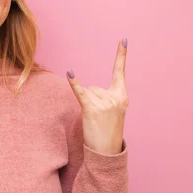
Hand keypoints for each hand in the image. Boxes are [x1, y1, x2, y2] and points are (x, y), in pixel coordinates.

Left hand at [67, 38, 128, 154]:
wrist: (107, 153)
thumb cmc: (108, 131)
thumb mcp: (114, 111)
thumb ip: (107, 96)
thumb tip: (88, 88)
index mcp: (122, 96)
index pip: (120, 72)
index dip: (121, 55)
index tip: (123, 40)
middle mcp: (115, 98)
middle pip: (94, 87)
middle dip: (93, 101)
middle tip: (100, 119)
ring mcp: (104, 103)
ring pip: (87, 92)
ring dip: (87, 106)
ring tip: (94, 121)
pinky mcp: (91, 109)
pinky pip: (80, 93)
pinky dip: (74, 83)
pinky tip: (70, 72)